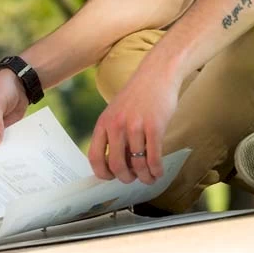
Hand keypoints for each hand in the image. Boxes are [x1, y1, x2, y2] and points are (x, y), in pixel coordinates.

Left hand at [88, 65, 177, 184]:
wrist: (158, 73)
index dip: (102, 173)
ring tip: (149, 178)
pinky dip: (156, 170)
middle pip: (117, 165)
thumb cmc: (138, 95)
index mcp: (104, 122)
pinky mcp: (154, 126)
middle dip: (126, 178)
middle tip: (133, 179)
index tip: (111, 178)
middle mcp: (117, 125)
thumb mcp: (117, 111)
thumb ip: (113, 133)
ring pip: (138, 164)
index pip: (95, 157)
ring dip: (144, 176)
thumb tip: (116, 163)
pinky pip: (153, 157)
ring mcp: (135, 126)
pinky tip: (158, 171)